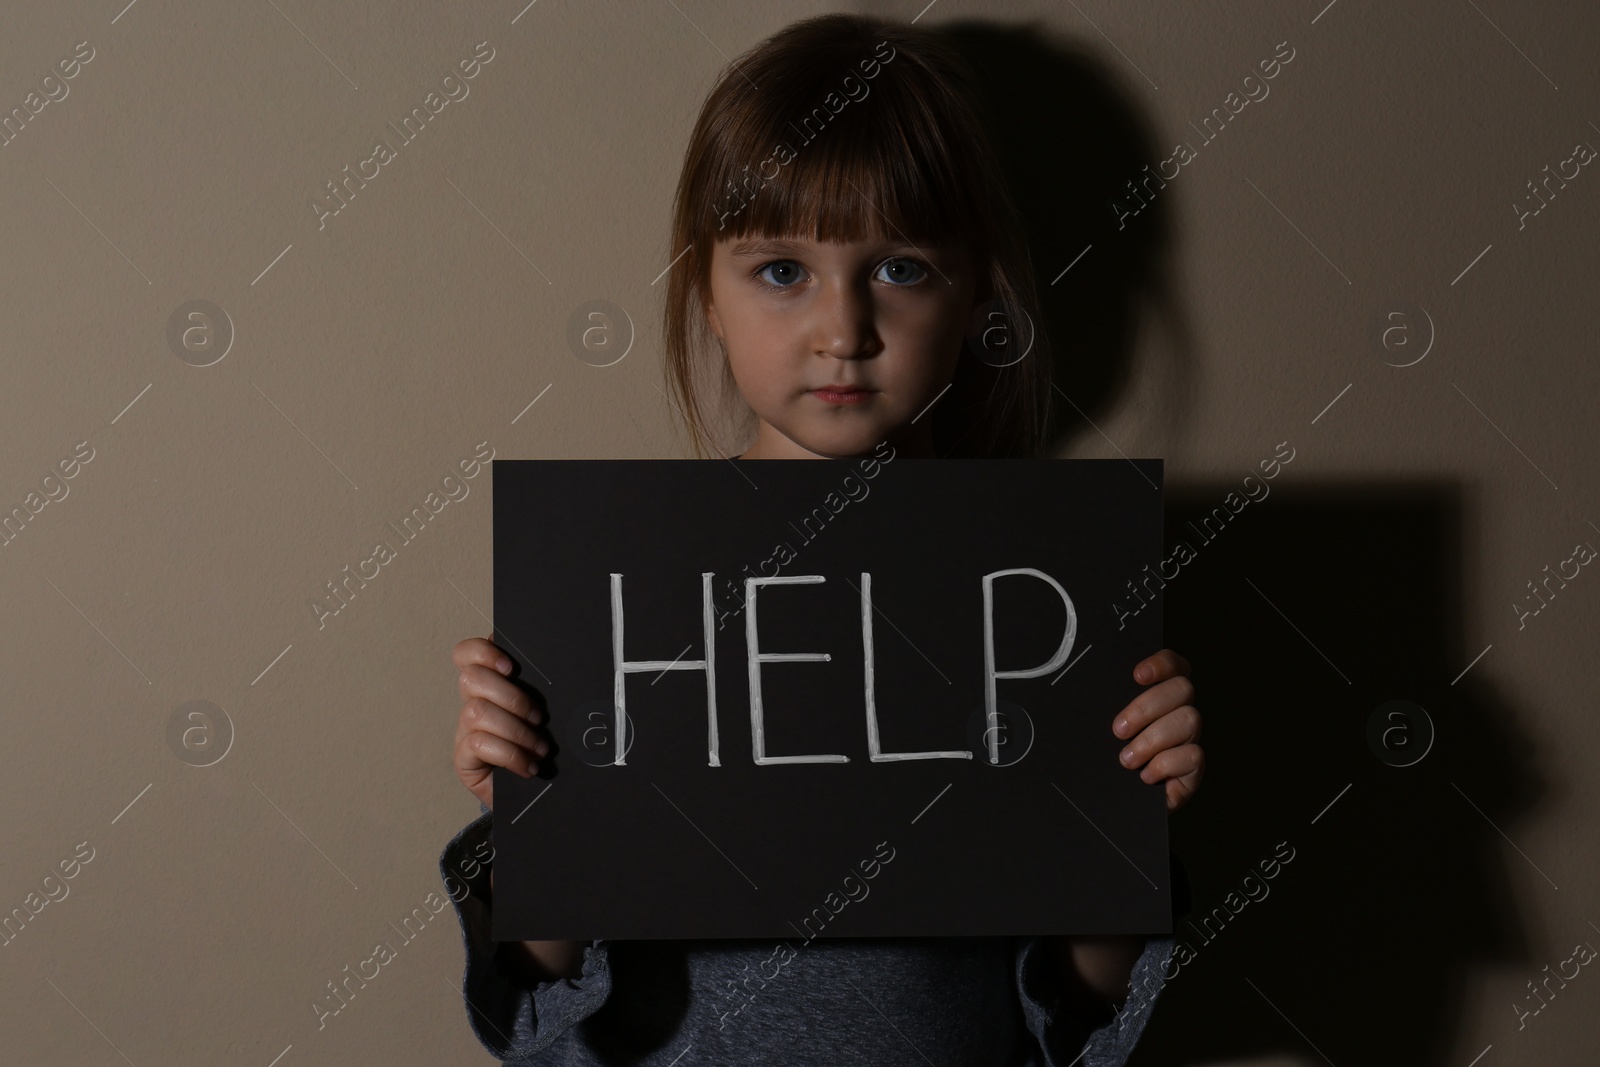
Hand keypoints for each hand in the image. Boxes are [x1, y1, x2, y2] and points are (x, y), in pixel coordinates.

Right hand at [452, 635, 549, 811]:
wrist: (531, 792)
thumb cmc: (538, 745)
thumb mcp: (541, 714)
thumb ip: (540, 689)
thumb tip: (559, 667)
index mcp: (490, 684)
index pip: (467, 654)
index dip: (482, 652)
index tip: (511, 666)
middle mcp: (472, 703)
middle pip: (471, 678)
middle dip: (512, 696)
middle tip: (539, 717)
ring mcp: (465, 730)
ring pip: (476, 711)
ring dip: (516, 729)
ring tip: (541, 747)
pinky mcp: (464, 758)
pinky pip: (478, 744)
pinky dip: (510, 754)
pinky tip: (529, 766)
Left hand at [1112, 649, 1202, 811]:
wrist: (1113, 800)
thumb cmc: (1104, 756)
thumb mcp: (1099, 729)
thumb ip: (1103, 708)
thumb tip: (1088, 692)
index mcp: (1158, 693)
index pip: (1174, 665)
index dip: (1161, 664)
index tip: (1137, 676)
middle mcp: (1179, 710)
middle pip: (1183, 689)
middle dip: (1146, 708)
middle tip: (1118, 730)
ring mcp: (1189, 738)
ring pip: (1189, 719)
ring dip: (1152, 739)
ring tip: (1126, 759)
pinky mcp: (1193, 768)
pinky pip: (1194, 755)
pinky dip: (1166, 764)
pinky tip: (1145, 776)